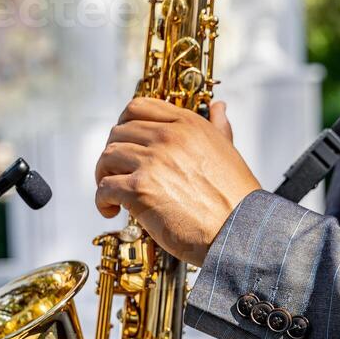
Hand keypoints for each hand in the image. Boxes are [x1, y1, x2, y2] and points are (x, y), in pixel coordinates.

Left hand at [95, 98, 260, 264]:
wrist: (237, 231)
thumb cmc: (235, 199)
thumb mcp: (229, 151)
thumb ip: (219, 127)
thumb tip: (218, 107)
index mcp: (187, 125)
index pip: (139, 107)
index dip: (124, 125)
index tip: (124, 143)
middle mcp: (167, 138)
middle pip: (118, 132)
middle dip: (113, 154)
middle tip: (115, 173)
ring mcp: (152, 162)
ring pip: (107, 157)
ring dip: (104, 176)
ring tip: (113, 194)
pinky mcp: (139, 189)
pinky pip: (104, 187)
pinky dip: (102, 201)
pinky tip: (111, 210)